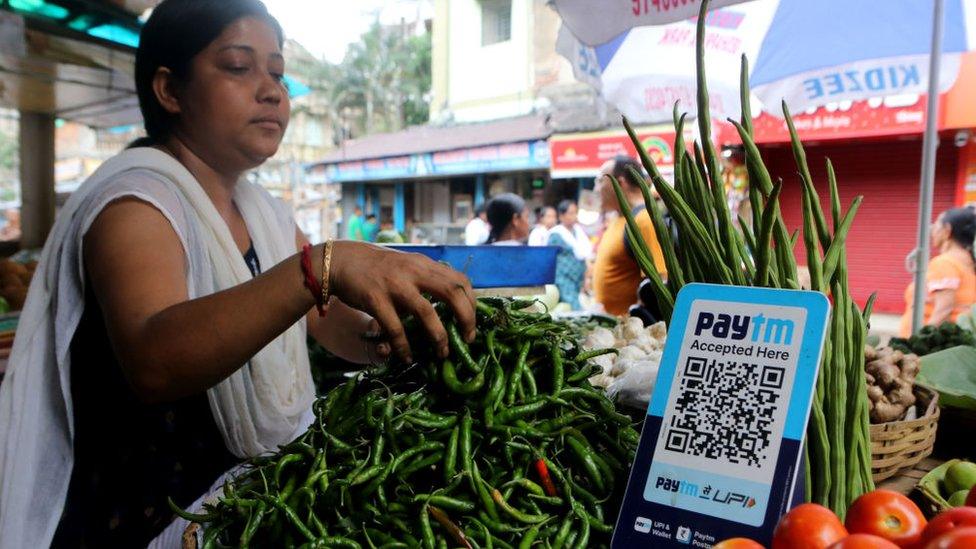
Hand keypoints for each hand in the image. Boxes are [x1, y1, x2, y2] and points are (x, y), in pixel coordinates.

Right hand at [328, 241, 475, 362]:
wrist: (342, 261)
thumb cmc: (378, 269)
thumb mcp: (408, 267)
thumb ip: (427, 281)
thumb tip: (451, 307)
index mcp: (425, 264)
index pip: (460, 281)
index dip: (472, 303)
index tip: (471, 323)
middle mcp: (414, 271)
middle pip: (452, 292)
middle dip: (466, 318)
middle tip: (468, 339)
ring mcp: (395, 285)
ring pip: (427, 312)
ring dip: (439, 336)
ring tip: (443, 353)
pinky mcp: (375, 299)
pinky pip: (395, 328)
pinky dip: (403, 346)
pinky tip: (407, 357)